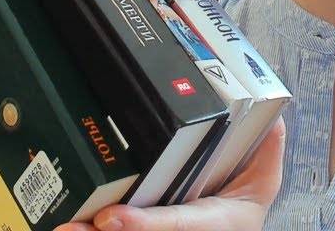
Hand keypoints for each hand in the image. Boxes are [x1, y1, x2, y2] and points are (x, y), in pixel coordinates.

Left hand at [55, 115, 287, 230]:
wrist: (232, 230)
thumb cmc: (240, 213)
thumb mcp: (263, 184)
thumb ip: (267, 148)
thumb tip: (273, 115)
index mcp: (215, 222)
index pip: (178, 225)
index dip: (144, 225)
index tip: (110, 219)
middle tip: (69, 226)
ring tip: (61, 225)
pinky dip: (95, 229)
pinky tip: (69, 222)